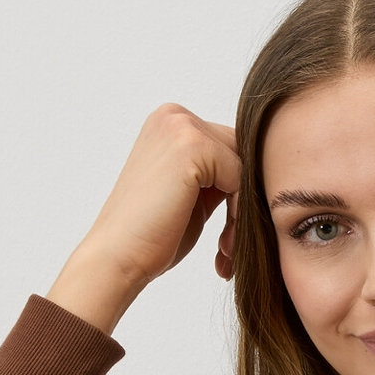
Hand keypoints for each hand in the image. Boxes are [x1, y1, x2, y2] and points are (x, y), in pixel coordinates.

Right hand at [46, 103, 239, 334]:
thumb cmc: (150, 236)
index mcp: (170, 122)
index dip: (237, 191)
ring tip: (226, 250)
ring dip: (243, 212)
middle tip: (228, 247)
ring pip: (245, 166)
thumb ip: (216, 174)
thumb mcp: (189, 194)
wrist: (117, 258)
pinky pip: (241, 177)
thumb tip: (257, 169)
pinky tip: (222, 245)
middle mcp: (174, 116)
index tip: (229, 236)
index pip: (230, 147)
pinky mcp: (192, 146)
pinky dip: (238, 215)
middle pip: (242, 152)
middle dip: (242, 201)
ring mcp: (182, 127)